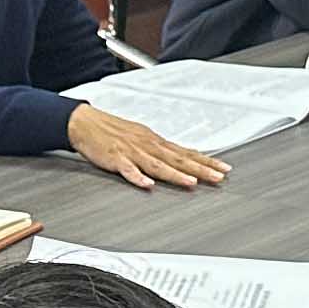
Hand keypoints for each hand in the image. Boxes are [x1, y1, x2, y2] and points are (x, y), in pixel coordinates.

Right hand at [67, 102, 230, 189]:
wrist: (85, 122)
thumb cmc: (113, 131)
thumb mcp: (141, 137)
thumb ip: (160, 150)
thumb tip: (182, 158)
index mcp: (155, 141)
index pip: (185, 152)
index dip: (206, 161)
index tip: (224, 168)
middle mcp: (148, 145)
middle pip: (178, 159)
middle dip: (200, 169)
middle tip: (219, 177)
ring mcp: (132, 152)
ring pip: (157, 165)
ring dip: (175, 174)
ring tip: (192, 182)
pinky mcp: (115, 159)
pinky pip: (127, 170)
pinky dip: (137, 177)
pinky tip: (147, 185)